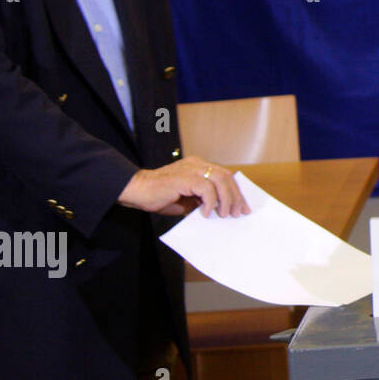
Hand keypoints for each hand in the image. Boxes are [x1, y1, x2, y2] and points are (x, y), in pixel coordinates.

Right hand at [117, 156, 247, 217]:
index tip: (242, 207)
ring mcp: (191, 169)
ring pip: (220, 181)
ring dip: (226, 199)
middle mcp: (197, 165)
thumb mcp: (186, 200)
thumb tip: (219, 210)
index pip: (225, 176)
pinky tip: (206, 213)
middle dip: (236, 196)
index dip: (236, 191)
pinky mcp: (184, 178)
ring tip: (224, 215)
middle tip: (238, 213)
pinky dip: (210, 202)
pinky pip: (206, 188)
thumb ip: (201, 200)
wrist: (136, 191)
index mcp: (198, 167)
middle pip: (226, 177)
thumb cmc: (158, 196)